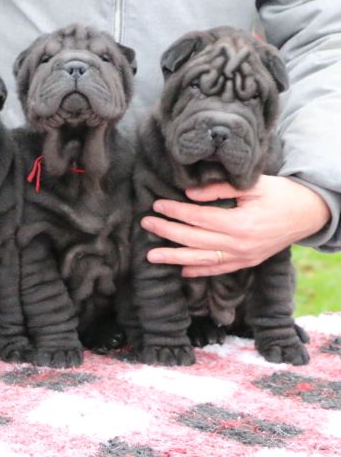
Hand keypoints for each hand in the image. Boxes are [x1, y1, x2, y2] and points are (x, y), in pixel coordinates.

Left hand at [141, 175, 329, 277]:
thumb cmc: (280, 194)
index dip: (175, 211)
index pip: (198, 218)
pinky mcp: (246, 263)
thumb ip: (219, 189)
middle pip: (194, 240)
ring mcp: (243, 257)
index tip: (157, 205)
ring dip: (174, 257)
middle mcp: (240, 245)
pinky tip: (179, 270)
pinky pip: (217, 270)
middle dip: (167, 232)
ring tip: (151, 256)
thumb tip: (188, 194)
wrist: (308, 214)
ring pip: (201, 260)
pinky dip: (197, 271)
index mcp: (240, 223)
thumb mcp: (253, 185)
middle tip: (146, 224)